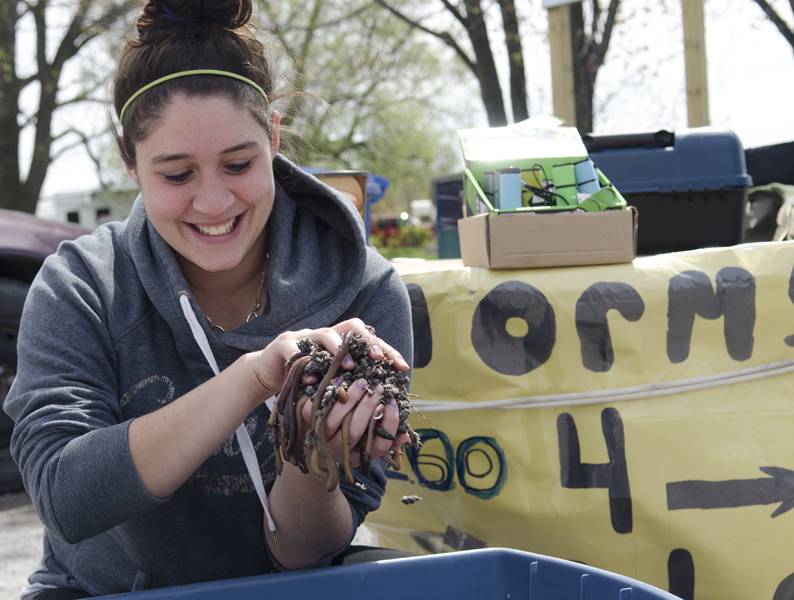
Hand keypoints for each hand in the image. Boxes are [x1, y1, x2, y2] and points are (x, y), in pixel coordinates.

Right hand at [252, 318, 409, 398]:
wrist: (269, 374)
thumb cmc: (305, 380)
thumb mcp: (331, 383)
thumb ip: (352, 385)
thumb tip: (383, 402)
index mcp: (342, 344)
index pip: (369, 340)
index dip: (387, 350)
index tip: (402, 366)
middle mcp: (326, 336)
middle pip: (352, 327)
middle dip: (368, 341)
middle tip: (378, 358)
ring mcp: (305, 337)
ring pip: (325, 334)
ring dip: (339, 350)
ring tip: (349, 367)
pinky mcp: (284, 345)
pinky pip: (295, 349)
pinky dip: (303, 360)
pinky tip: (309, 377)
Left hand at [302, 378, 409, 467]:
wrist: (315, 437)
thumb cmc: (352, 433)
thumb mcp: (370, 441)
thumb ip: (388, 438)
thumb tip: (405, 436)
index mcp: (359, 455)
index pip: (379, 445)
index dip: (388, 423)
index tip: (392, 402)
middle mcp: (339, 450)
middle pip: (355, 430)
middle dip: (368, 406)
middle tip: (377, 387)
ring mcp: (321, 439)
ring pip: (334, 421)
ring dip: (350, 398)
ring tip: (362, 382)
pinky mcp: (306, 424)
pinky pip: (312, 411)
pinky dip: (326, 396)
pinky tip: (339, 381)